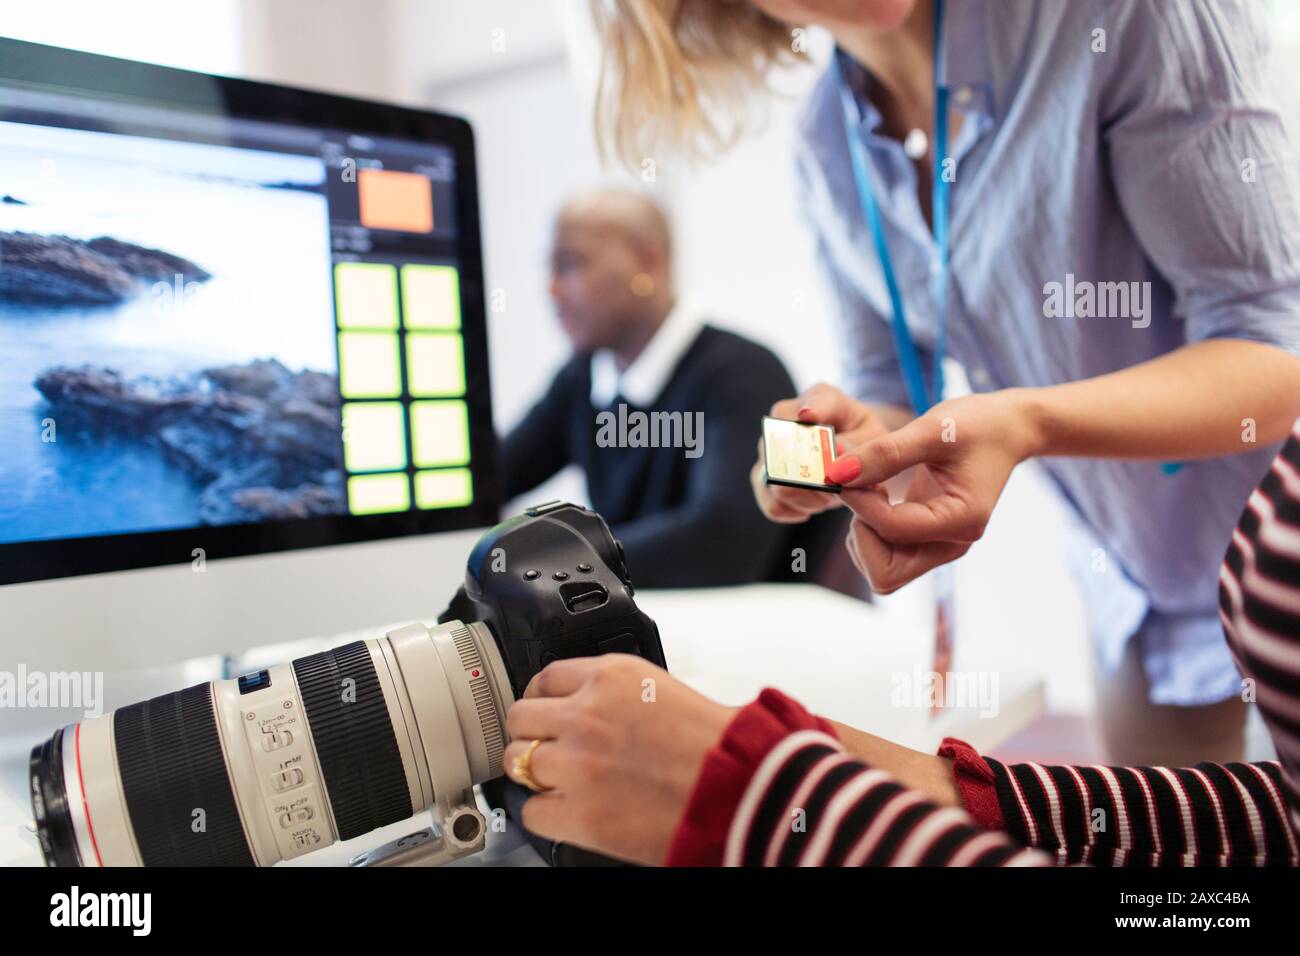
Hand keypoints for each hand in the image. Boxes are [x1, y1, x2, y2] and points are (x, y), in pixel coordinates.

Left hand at [502, 655, 734, 864]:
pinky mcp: (579, 813)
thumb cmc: (718, 745)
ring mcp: (577, 764)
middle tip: (549, 748)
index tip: (547, 711)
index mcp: (610, 676)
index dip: (543, 699)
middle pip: (520, 717)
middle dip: (532, 734)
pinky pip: (531, 811)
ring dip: (535, 772)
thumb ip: (615, 691)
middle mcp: (586, 714)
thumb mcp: (662, 688)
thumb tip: (585, 703)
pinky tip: (566, 810)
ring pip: (517, 761)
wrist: (741, 789)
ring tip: (559, 781)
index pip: (544, 677)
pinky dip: (545, 813)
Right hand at [751, 383, 893, 523]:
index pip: (814, 402)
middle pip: (785, 448)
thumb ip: (860, 444)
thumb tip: (836, 451)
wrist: (853, 455)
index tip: (810, 416)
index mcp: (821, 398)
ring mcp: (770, 447)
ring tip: (825, 499)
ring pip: (773, 481)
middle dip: (811, 478)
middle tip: (835, 489)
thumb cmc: (865, 441)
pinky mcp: (764, 476)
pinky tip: (809, 509)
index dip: (811, 410)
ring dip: (803, 498)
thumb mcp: (875, 438)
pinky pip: (770, 502)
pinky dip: (790, 511)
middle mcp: (786, 418)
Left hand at [836, 390, 1039, 593]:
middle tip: (865, 492)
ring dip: (864, 534)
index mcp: (960, 521)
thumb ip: (885, 453)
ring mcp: (939, 545)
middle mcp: (951, 544)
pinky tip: (878, 495)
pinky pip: (886, 554)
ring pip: (882, 570)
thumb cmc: (978, 425)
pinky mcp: (927, 538)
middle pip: (885, 574)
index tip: (849, 470)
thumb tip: (838, 474)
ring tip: (874, 489)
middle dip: (863, 535)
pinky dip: (870, 530)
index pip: (892, 530)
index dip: (861, 503)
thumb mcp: (931, 429)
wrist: (1007, 429)